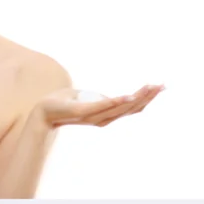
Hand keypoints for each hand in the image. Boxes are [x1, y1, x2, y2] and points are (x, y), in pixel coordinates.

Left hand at [34, 84, 164, 127]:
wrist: (42, 111)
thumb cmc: (62, 104)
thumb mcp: (85, 98)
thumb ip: (99, 99)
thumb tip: (110, 98)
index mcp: (105, 114)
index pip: (132, 108)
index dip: (147, 98)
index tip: (160, 87)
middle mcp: (103, 118)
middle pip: (131, 108)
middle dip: (147, 96)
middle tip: (161, 86)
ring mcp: (94, 115)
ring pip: (120, 107)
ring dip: (137, 97)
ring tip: (150, 87)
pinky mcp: (83, 111)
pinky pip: (103, 105)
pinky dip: (116, 101)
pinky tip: (128, 95)